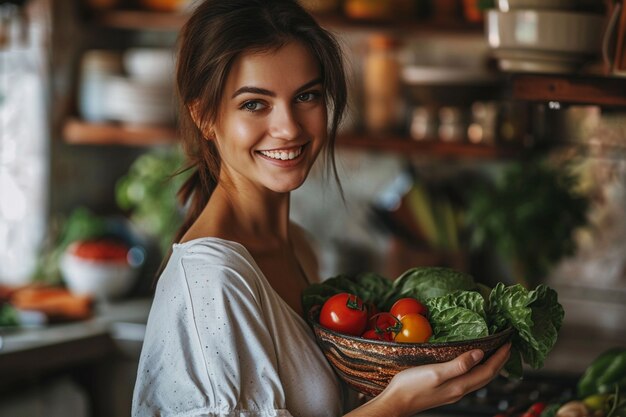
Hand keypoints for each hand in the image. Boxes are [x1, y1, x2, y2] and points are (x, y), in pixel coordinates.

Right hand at [367, 342, 511, 416]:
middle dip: (499, 363)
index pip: (487, 371)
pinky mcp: (444, 391)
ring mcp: (452, 392)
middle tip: (507, 348)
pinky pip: (468, 379)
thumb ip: (458, 365)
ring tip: (494, 355)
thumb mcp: (435, 372)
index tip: (508, 344)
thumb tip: (479, 354)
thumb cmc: (411, 386)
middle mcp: (459, 391)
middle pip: (486, 377)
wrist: (396, 402)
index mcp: (459, 386)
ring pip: (478, 379)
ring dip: (489, 367)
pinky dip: (476, 370)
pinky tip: (470, 365)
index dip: (500, 358)